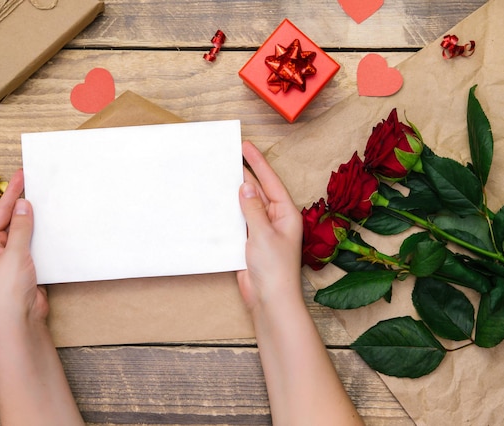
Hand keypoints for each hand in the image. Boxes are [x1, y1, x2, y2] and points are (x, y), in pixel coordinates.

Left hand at [0, 169, 46, 329]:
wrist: (20, 321)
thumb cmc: (8, 293)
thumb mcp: (14, 255)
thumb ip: (21, 229)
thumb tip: (24, 205)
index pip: (1, 212)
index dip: (12, 193)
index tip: (22, 175)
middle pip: (13, 220)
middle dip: (24, 203)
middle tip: (35, 182)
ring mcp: (15, 258)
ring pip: (27, 232)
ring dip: (37, 219)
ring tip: (47, 200)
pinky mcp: (30, 266)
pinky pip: (38, 244)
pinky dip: (45, 235)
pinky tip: (54, 226)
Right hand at [236, 141, 302, 310]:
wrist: (269, 299)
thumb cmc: (275, 268)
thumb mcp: (263, 233)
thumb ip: (252, 208)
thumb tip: (245, 186)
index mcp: (286, 213)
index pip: (270, 181)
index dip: (257, 162)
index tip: (246, 145)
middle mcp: (275, 219)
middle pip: (258, 191)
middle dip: (245, 173)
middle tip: (229, 155)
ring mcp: (262, 231)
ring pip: (246, 206)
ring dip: (235, 193)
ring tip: (220, 173)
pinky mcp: (249, 243)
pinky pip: (238, 222)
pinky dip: (229, 212)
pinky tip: (217, 203)